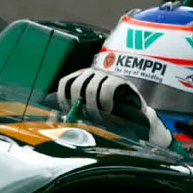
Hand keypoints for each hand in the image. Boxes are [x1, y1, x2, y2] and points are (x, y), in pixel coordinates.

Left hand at [55, 69, 172, 147]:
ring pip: (91, 88)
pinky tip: (108, 110)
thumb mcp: (91, 111)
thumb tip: (56, 120)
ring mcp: (107, 74)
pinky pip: (107, 89)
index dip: (63, 98)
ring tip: (98, 118)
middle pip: (76, 86)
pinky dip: (105, 102)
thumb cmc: (110, 115)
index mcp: (82, 77)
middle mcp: (93, 72)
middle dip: (79, 105)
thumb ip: (76, 111)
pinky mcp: (120, 79)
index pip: (65, 82)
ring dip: (93, 107)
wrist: (137, 115)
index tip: (68, 113)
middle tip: (86, 119)